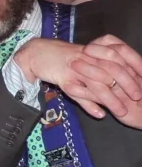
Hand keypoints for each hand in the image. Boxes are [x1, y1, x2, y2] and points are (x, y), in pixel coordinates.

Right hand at [13, 37, 139, 118]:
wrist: (36, 52)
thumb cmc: (62, 57)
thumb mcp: (84, 59)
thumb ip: (100, 67)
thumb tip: (115, 79)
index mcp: (94, 51)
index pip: (120, 60)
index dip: (132, 72)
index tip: (141, 86)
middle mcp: (87, 59)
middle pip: (112, 71)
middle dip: (127, 85)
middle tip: (137, 98)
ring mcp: (74, 69)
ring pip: (97, 85)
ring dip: (111, 99)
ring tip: (122, 112)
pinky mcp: (62, 78)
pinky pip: (77, 93)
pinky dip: (88, 105)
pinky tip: (99, 114)